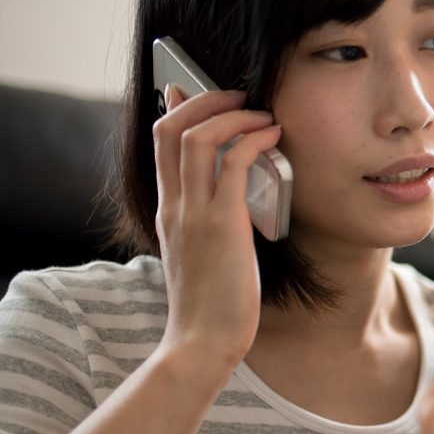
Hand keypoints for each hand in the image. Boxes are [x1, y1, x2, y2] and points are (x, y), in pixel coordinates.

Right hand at [153, 87, 281, 369]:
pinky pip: (233, 162)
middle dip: (204, 99)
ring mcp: (194, 212)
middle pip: (171, 128)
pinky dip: (253, 139)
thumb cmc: (211, 307)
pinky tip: (273, 136)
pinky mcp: (222, 224)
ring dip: (233, 113)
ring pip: (198, 136)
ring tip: (261, 111)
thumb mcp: (201, 257)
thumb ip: (207, 227)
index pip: (160, 144)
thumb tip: (234, 207)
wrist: (202, 342)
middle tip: (236, 93)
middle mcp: (174, 205)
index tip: (190, 91)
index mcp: (167, 211)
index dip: (176, 110)